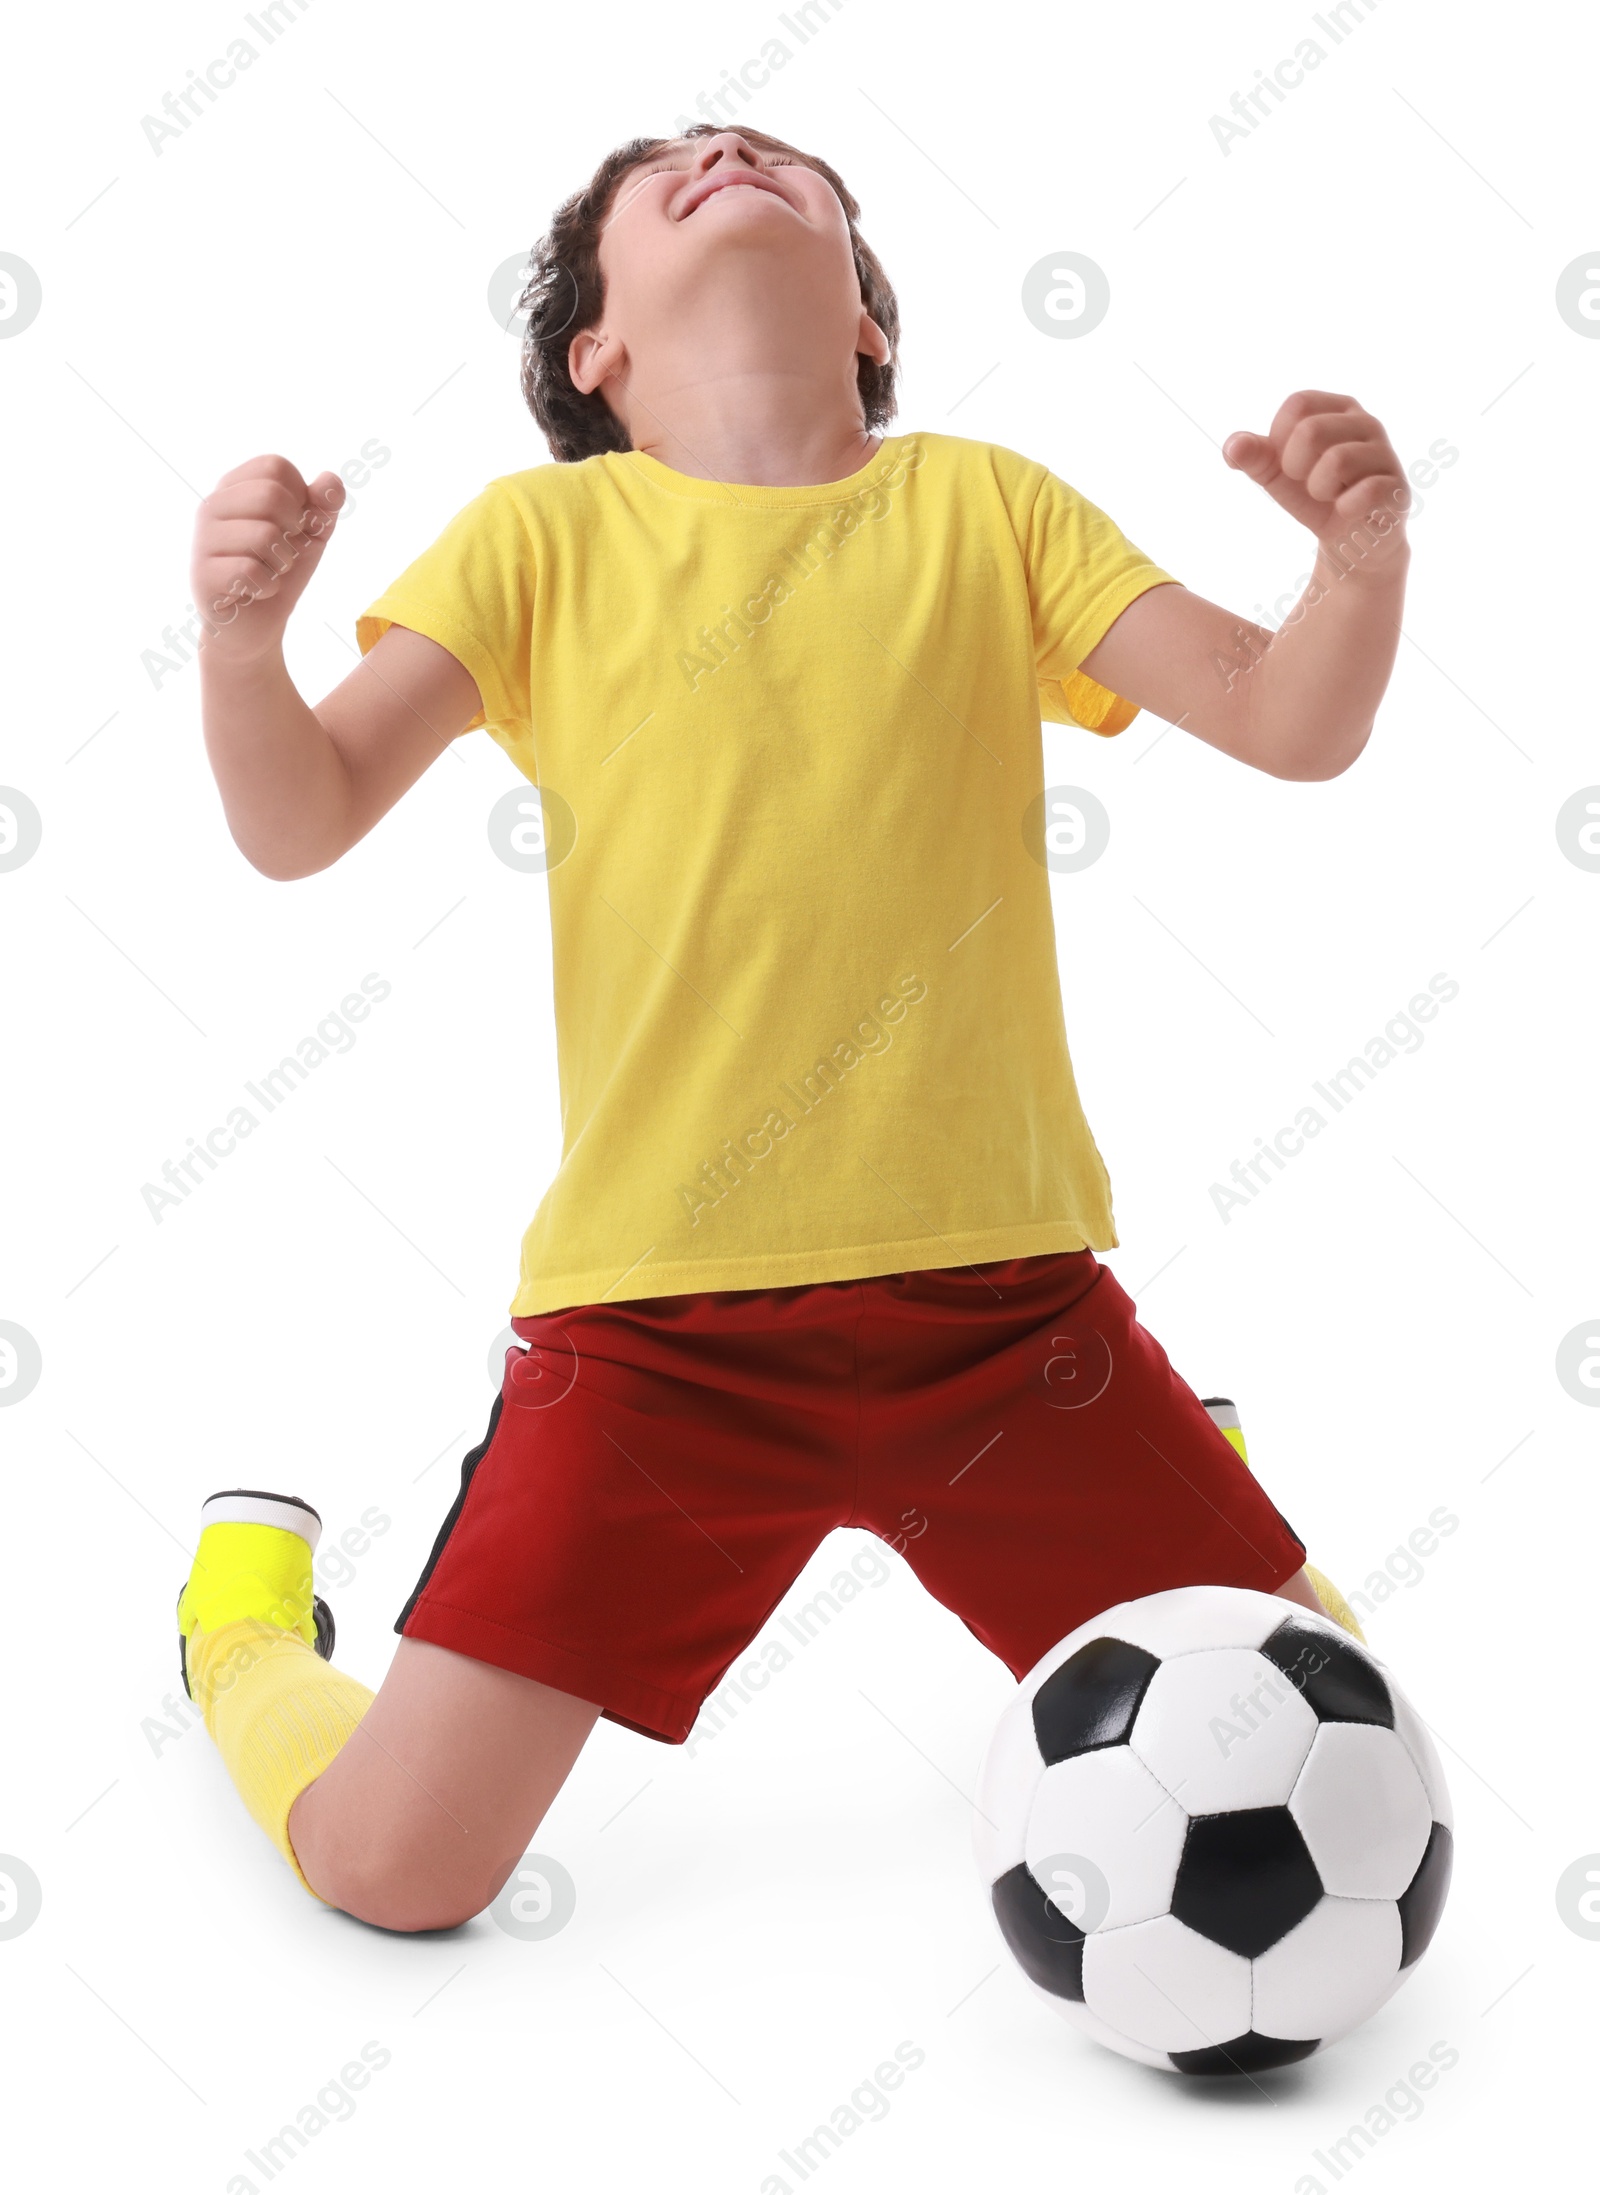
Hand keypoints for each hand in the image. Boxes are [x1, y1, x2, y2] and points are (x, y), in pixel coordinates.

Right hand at [191, 456, 345, 662]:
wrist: (255, 627)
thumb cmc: (279, 571)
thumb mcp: (311, 534)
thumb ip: (324, 505)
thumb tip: (331, 479)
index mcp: (235, 487)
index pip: (275, 466)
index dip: (299, 496)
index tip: (293, 524)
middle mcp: (212, 505)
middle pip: (271, 495)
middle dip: (293, 531)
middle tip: (282, 552)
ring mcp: (202, 540)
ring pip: (264, 535)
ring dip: (282, 563)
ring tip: (268, 572)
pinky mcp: (202, 576)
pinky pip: (251, 572)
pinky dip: (268, 587)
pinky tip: (255, 591)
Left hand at [1223, 391, 1408, 577]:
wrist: (1349, 540)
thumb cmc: (1315, 497)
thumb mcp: (1277, 475)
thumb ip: (1254, 457)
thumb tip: (1232, 446)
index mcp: (1338, 408)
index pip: (1297, 405)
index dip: (1279, 440)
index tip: (1289, 463)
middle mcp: (1367, 422)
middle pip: (1312, 430)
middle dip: (1295, 468)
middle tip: (1308, 484)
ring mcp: (1386, 453)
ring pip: (1336, 460)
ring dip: (1318, 490)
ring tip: (1330, 497)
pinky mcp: (1398, 488)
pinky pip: (1362, 493)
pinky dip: (1343, 510)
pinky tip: (1348, 511)